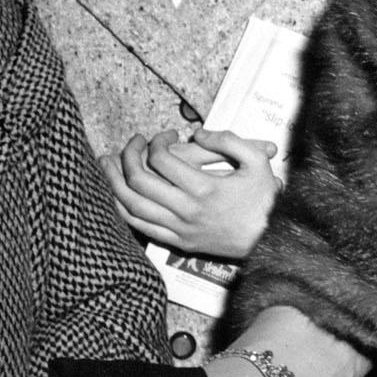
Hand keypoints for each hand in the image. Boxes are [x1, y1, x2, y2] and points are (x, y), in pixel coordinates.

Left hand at [103, 128, 278, 260]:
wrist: (270, 241)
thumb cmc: (263, 200)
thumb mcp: (256, 162)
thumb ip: (228, 140)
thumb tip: (198, 133)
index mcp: (204, 188)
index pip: (163, 160)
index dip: (156, 141)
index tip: (165, 135)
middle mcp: (187, 210)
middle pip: (140, 180)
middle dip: (129, 155)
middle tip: (133, 142)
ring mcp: (179, 230)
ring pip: (133, 207)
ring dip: (114, 182)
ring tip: (106, 163)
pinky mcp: (177, 243)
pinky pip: (140, 228)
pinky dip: (122, 210)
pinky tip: (115, 194)